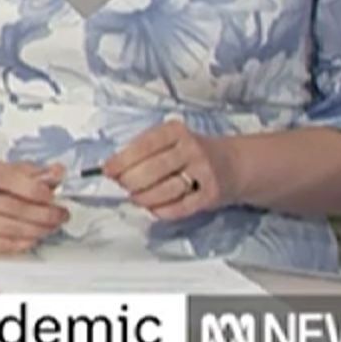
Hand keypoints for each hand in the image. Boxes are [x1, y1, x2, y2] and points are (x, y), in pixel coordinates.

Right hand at [0, 156, 68, 254]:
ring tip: (52, 226)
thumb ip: (35, 171)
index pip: (4, 177)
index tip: (50, 195)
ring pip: (7, 227)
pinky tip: (35, 237)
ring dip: (36, 229)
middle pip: (9, 205)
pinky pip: (0, 244)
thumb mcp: (8, 168)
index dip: (30, 187)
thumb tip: (57, 172)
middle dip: (41, 212)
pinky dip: (22, 242)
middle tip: (60, 214)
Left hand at [102, 119, 234, 220]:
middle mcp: (192, 149)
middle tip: (123, 186)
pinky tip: (154, 208)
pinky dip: (162, 210)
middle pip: (152, 169)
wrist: (234, 164)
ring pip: (165, 190)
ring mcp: (204, 172)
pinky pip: (181, 207)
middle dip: (130, 182)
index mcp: (175, 131)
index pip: (143, 145)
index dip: (121, 161)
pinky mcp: (212, 194)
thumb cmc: (190, 153)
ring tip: (136, 198)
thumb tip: (112, 169)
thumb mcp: (170, 141)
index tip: (107, 171)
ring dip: (144, 198)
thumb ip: (144, 151)